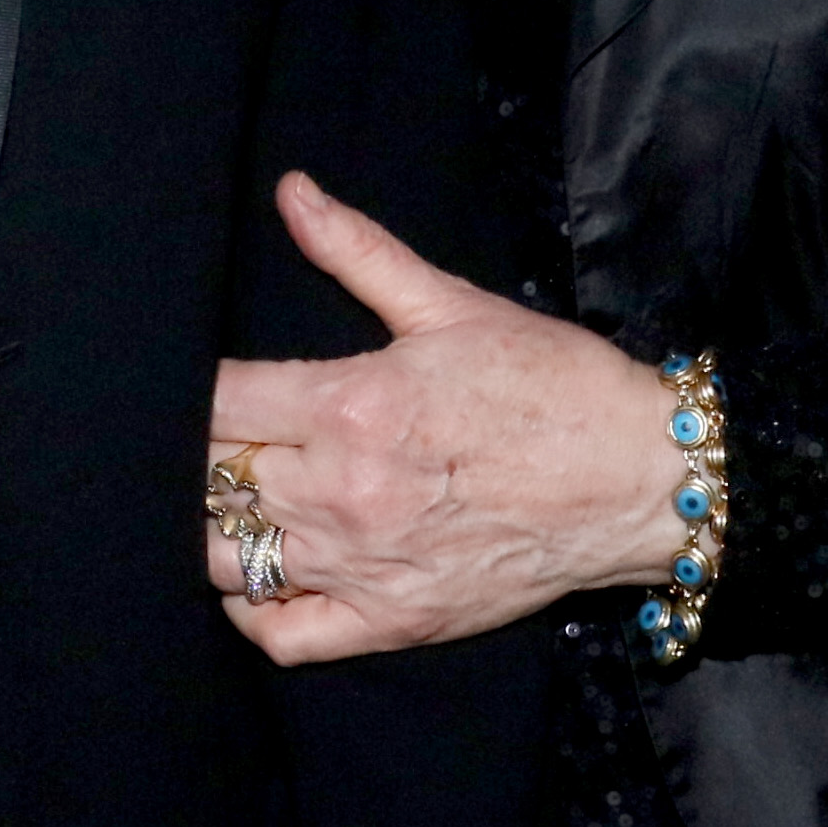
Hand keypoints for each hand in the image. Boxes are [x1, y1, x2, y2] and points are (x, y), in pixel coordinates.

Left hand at [207, 172, 682, 662]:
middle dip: (197, 455)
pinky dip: (249, 609)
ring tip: (224, 500)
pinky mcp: (390, 622)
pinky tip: (252, 575)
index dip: (189, 393)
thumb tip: (290, 191)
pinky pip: (281, 635)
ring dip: (210, 527)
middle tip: (208, 440)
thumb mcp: (451, 305)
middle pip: (211, 478)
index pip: (216, 404)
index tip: (190, 384)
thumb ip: (358, 251)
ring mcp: (362, 565)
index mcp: (350, 405)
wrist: (637, 480)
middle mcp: (343, 492)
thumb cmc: (550, 385)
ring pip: (226, 557)